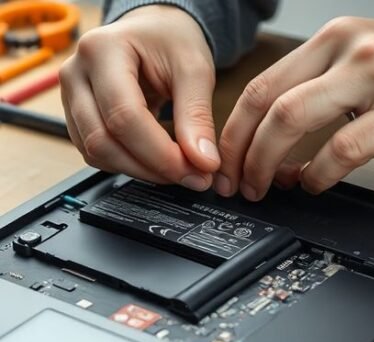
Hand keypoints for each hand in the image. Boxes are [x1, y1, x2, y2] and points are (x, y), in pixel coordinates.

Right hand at [60, 6, 219, 190]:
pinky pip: (98, 155)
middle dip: (151, 168)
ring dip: (141, 171)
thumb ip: (198, 117)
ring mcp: (71, 99)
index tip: (196, 171)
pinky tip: (157, 161)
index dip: (161, 154)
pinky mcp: (78, 119)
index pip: (125, 116)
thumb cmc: (171, 41)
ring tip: (178, 169)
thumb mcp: (194, 70)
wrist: (153, 33)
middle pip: (103, 141)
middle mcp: (76, 75)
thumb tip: (203, 163)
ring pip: (97, 154)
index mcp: (101, 51)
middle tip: (192, 177)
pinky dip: (129, 166)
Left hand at [215, 17, 373, 199]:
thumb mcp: (361, 67)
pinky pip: (344, 148)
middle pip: (269, 104)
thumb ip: (315, 96)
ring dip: (268, 163)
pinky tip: (314, 183)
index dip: (234, 130)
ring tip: (266, 186)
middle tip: (237, 183)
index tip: (226, 161)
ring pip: (294, 120)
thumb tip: (276, 148)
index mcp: (332, 39)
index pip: (261, 86)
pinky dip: (319, 173)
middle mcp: (350, 49)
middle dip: (242, 152)